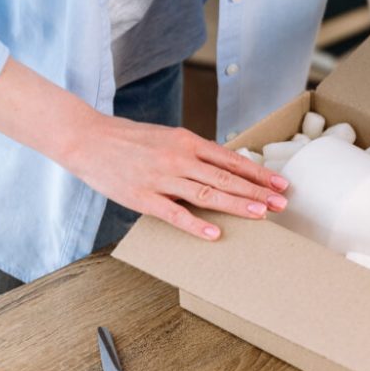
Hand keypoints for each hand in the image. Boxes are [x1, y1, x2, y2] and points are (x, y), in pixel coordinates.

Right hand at [63, 114, 289, 239]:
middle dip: (256, 191)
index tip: (279, 184)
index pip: (230, 160)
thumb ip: (194, 152)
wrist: (88, 139)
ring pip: (207, 194)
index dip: (257, 173)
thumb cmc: (130, 139)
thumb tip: (224, 167)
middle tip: (281, 204)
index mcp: (187, 141)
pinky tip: (215, 233)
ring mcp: (161, 178)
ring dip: (237, 205)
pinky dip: (196, 224)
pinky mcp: (143, 197)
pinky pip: (174, 214)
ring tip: (260, 215)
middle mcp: (178, 158)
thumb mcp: (168, 137)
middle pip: (225, 178)